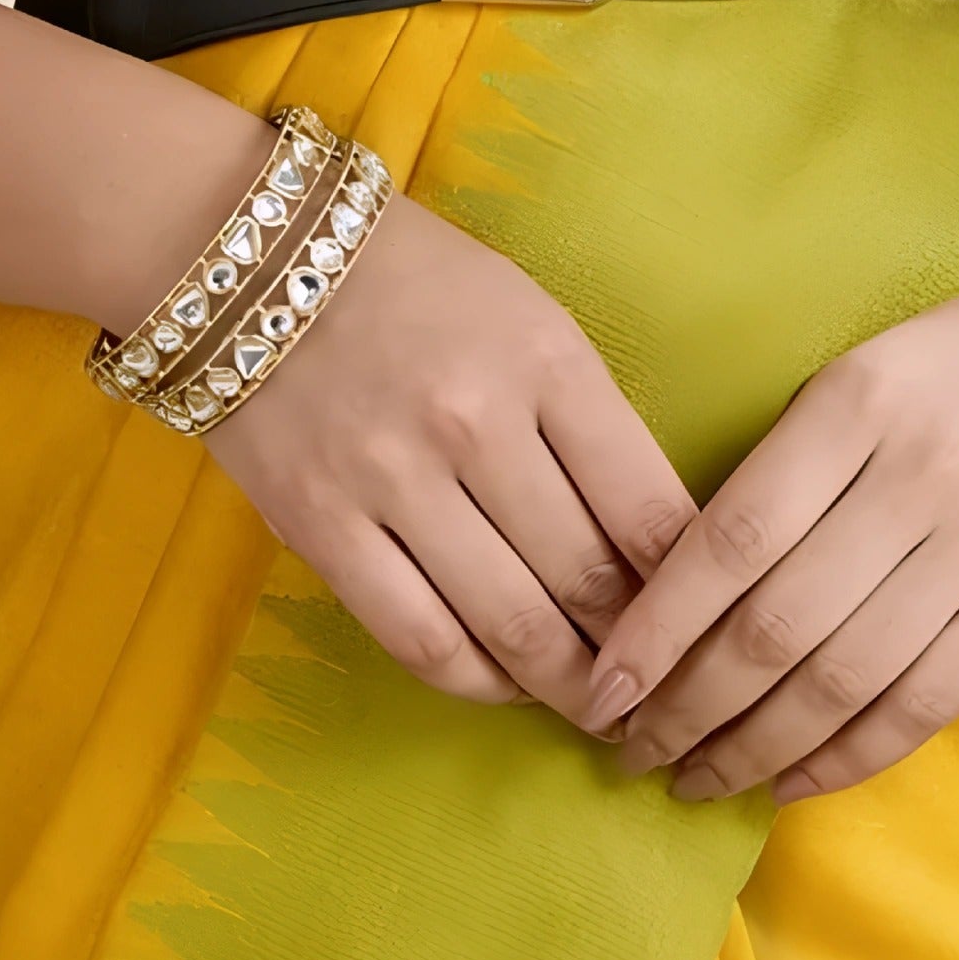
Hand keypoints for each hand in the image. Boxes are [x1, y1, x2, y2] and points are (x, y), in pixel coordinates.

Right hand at [205, 190, 698, 728]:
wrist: (255, 256)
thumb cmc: (419, 286)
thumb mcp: (531, 319)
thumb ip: (590, 424)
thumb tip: (652, 549)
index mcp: (545, 359)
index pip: (649, 508)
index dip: (689, 591)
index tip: (703, 626)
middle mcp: (473, 421)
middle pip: (586, 580)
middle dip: (637, 652)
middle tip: (659, 686)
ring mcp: (391, 479)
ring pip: (509, 627)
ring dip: (566, 684)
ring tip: (595, 702)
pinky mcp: (320, 526)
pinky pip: (419, 639)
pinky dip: (476, 681)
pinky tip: (503, 681)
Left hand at [579, 235, 958, 803]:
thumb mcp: (869, 371)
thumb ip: (790, 464)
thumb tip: (680, 587)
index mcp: (856, 402)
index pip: (730, 537)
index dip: (657, 627)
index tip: (602, 685)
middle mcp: (916, 475)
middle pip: (776, 625)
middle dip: (688, 706)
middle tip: (630, 749)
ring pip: (845, 678)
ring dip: (755, 747)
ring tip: (696, 778)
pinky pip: (927, 701)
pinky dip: (849, 755)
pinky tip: (791, 780)